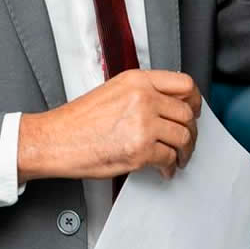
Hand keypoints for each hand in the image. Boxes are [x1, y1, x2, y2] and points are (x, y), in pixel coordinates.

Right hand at [18, 69, 200, 181]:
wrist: (55, 139)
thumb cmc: (77, 120)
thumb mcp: (112, 91)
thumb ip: (141, 93)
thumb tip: (166, 107)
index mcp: (137, 80)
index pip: (184, 83)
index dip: (195, 100)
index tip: (194, 111)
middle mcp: (143, 98)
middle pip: (186, 113)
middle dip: (191, 131)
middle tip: (186, 141)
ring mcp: (143, 123)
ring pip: (183, 137)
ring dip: (184, 151)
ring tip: (177, 158)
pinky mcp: (139, 150)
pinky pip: (168, 158)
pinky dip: (169, 167)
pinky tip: (163, 169)